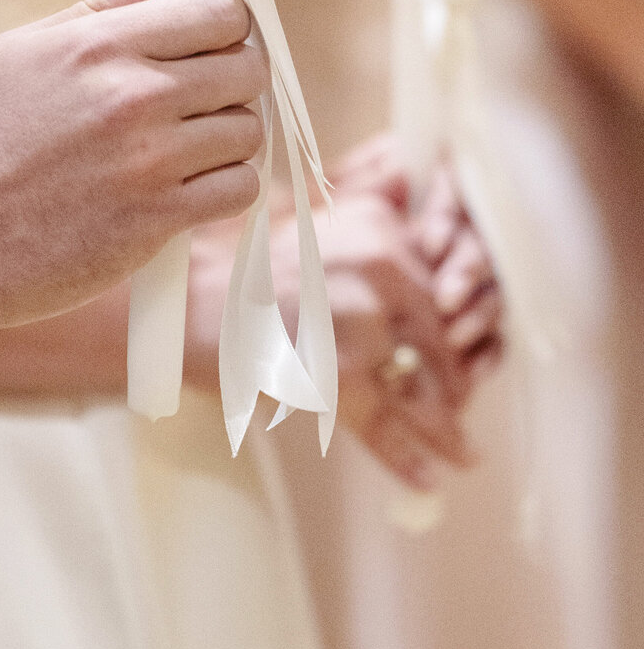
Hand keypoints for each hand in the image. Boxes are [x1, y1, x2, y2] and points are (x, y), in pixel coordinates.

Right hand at [0, 0, 268, 331]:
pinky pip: (237, 190)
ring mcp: (149, 160)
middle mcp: (133, 96)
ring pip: (248, 130)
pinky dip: (224, 188)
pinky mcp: (156, 219)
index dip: (225, 20)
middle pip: (245, 66)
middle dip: (236, 75)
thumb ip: (103, 2)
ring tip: (193, 143)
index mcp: (100, 45)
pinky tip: (190, 185)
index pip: (216, 11)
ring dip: (229, 136)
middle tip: (208, 92)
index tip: (213, 37)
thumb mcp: (24, 50)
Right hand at [182, 134, 504, 489]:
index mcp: (381, 227)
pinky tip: (431, 479)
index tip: (463, 350)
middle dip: (454, 379)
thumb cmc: (245, 263)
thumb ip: (366, 189)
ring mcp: (362, 322)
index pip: (445, 286)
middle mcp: (381, 267)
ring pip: (421, 387)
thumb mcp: (311, 212)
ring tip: (461, 451)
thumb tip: (407, 170)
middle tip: (459, 409)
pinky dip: (411, 458)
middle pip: (441, 339)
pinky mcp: (338, 375)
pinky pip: (387, 425)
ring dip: (445, 427)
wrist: (186, 304)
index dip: (458, 326)